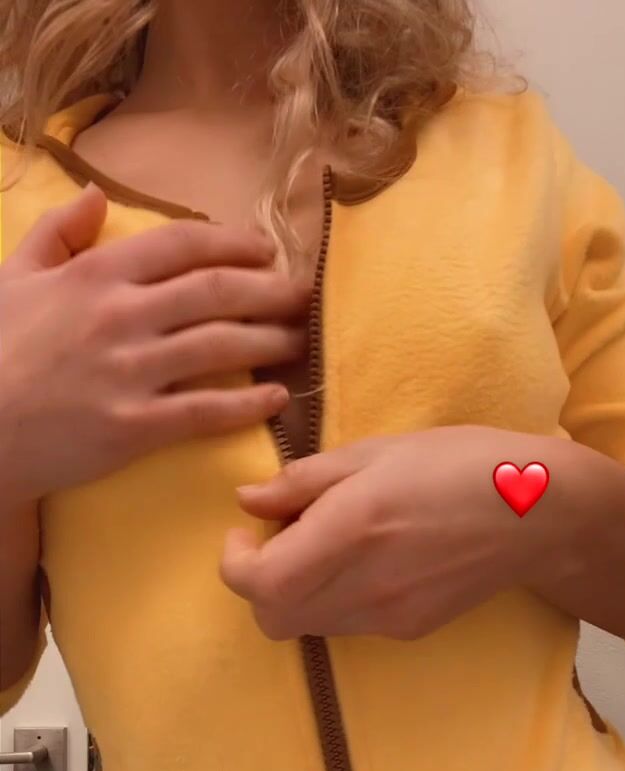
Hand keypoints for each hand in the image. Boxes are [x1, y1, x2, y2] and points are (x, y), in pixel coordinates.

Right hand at [0, 183, 311, 501]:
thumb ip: (57, 233)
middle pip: (217, 292)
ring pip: (221, 347)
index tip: (266, 251)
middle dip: (270, 291)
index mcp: (96, 274)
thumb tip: (96, 196)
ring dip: (270, 341)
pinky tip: (276, 398)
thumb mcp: (13, 277)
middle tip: (302, 297)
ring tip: (298, 342)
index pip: (184, 244)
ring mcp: (130, 372)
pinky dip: (248, 404)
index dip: (235, 244)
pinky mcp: (135, 427)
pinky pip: (206, 411)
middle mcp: (120, 316)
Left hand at [220, 426, 561, 639]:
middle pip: (272, 619)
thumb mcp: (377, 452)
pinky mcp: (408, 630)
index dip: (234, 564)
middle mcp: (363, 586)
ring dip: (295, 594)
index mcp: (350, 531)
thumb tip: (248, 500)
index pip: (259, 583)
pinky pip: (345, 626)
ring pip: (306, 627)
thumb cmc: (459, 463)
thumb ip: (305, 481)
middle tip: (278, 541)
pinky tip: (364, 562)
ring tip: (325, 546)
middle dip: (259, 585)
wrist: (537, 514)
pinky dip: (332, 600)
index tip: (243, 532)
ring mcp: (387, 617)